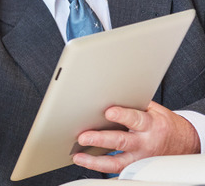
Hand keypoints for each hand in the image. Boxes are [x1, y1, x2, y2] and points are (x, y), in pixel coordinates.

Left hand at [73, 101, 201, 173]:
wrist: (184, 143)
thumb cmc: (163, 124)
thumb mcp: (154, 110)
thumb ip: (134, 105)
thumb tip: (109, 94)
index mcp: (151, 124)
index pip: (136, 119)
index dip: (122, 116)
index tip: (108, 112)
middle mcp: (145, 143)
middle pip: (121, 142)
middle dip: (101, 140)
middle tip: (83, 137)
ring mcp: (141, 158)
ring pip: (117, 162)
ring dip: (95, 161)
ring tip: (79, 157)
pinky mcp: (136, 167)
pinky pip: (118, 170)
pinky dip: (102, 169)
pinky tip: (87, 164)